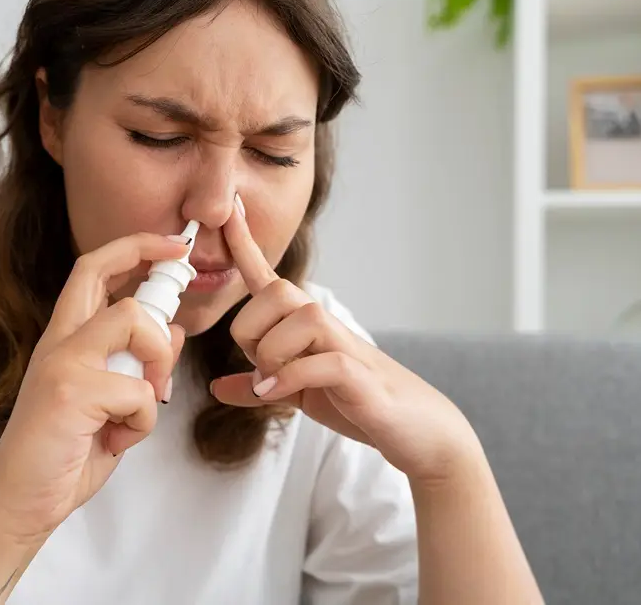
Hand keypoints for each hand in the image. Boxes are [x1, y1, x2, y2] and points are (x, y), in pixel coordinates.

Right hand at [0, 232, 188, 542]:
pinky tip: (117, 440)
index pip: (92, 270)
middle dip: (149, 261)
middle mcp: (58, 342)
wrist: (20, 503)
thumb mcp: (112, 404)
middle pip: (100, 270)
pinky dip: (143, 421)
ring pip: (133, 320)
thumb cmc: (64, 456)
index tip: (173, 246)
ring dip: (157, 361)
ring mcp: (62, 362)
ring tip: (144, 403)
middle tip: (180, 281)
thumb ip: (138, 366)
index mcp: (64, 341)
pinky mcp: (71, 391)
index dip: (135, 248)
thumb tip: (173, 330)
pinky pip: (139, 390)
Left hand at [209, 198, 482, 485]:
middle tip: (259, 367)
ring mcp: (347, 347)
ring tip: (271, 387)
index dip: (246, 243)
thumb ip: (261, 386)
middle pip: (276, 292)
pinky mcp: (361, 377)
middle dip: (251, 330)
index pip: (269, 277)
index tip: (228, 208)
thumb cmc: (361, 403)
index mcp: (308, 326)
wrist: (421, 430)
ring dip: (271, 355)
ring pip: (300, 318)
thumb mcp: (299, 396)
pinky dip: (288, 378)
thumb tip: (219, 386)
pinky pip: (321, 361)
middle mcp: (327, 326)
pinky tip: (274, 395)